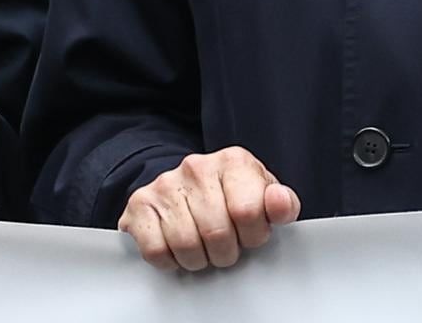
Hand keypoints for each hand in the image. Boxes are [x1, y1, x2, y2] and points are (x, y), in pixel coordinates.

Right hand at [118, 146, 300, 270]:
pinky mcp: (140, 205)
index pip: (248, 211)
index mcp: (233, 161)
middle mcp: (197, 167)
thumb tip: (280, 203)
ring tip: (205, 250)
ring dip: (199, 259)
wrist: (185, 186)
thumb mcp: (262, 196)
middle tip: (227, 248)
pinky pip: (157, 251)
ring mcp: (165, 185)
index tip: (251, 235)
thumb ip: (282, 204)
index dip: (253, 235)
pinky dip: (171, 261)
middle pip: (216, 232)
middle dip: (226, 252)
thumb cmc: (231, 195)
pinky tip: (179, 250)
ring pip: (186, 245)